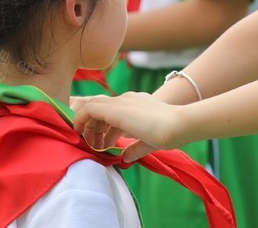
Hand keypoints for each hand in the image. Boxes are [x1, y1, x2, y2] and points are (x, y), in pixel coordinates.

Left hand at [73, 92, 188, 161]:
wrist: (176, 124)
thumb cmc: (168, 132)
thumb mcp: (149, 141)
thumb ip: (135, 148)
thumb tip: (125, 157)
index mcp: (136, 104)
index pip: (113, 111)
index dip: (105, 128)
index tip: (104, 143)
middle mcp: (126, 99)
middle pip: (100, 108)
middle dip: (95, 128)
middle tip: (97, 146)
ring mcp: (120, 102)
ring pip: (93, 108)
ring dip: (88, 127)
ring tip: (93, 146)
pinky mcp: (114, 109)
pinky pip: (88, 110)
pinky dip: (81, 121)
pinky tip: (80, 134)